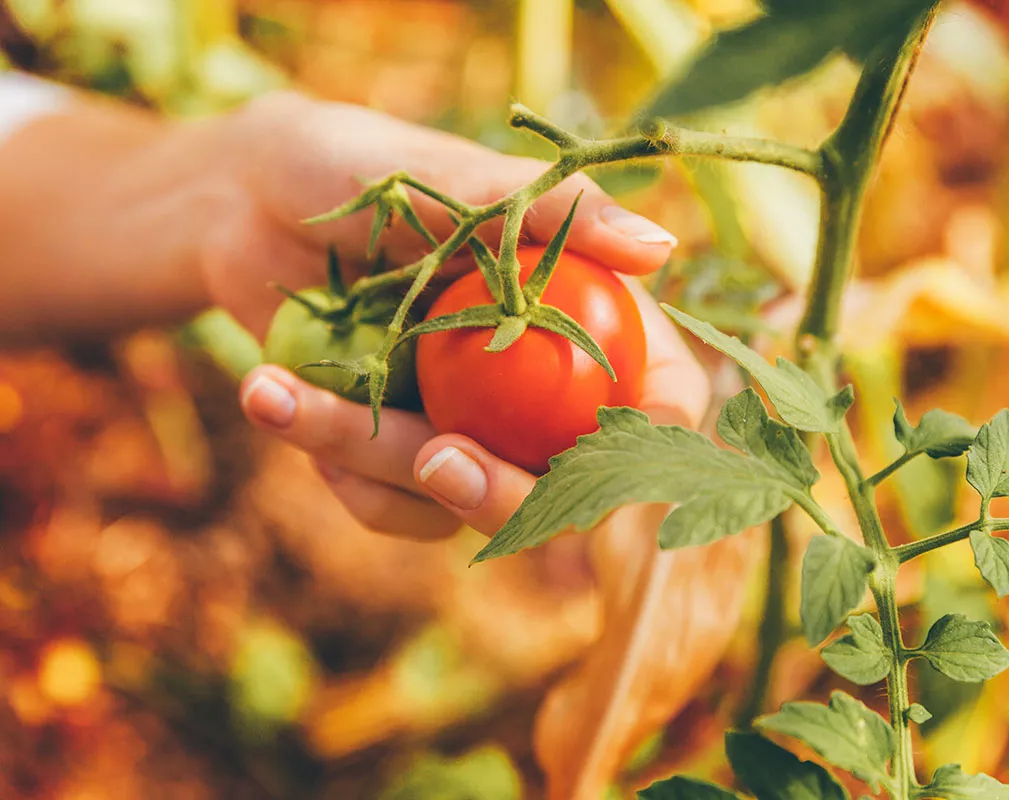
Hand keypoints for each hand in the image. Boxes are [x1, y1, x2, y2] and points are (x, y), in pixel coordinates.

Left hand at [216, 92, 709, 538]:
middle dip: (501, 494)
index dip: (654, 448)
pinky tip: (282, 403)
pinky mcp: (410, 455)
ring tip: (277, 396)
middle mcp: (544, 384)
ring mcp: (479, 427)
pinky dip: (339, 472)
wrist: (244, 201)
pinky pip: (398, 510)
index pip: (661, 401)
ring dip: (372, 464)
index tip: (609, 469)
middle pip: (568, 489)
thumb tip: (661, 247)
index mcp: (588, 315)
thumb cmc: (363, 166)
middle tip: (435, 462)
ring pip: (465, 502)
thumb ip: (560, 213)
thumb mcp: (459, 180)